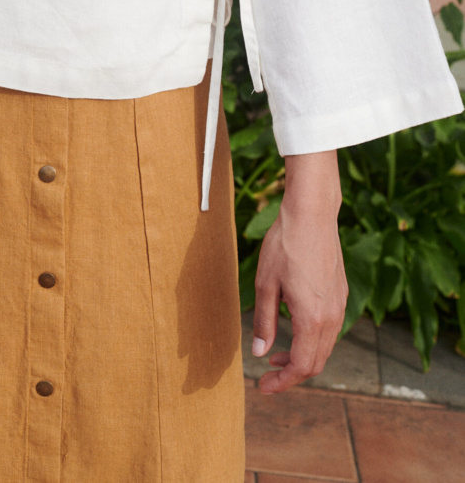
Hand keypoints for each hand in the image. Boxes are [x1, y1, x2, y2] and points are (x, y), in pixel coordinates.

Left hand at [252, 150, 348, 394]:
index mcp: (313, 319)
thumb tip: (260, 353)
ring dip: (302, 356)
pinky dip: (311, 339)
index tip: (264, 387)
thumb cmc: (285, 245)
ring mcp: (340, 305)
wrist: (312, 214)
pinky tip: (293, 327)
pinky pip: (329, 329)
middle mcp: (332, 317)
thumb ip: (264, 322)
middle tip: (267, 375)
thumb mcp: (265, 284)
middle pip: (316, 362)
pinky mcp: (340, 294)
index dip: (283, 382)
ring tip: (277, 353)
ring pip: (324, 347)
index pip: (302, 367)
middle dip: (292, 374)